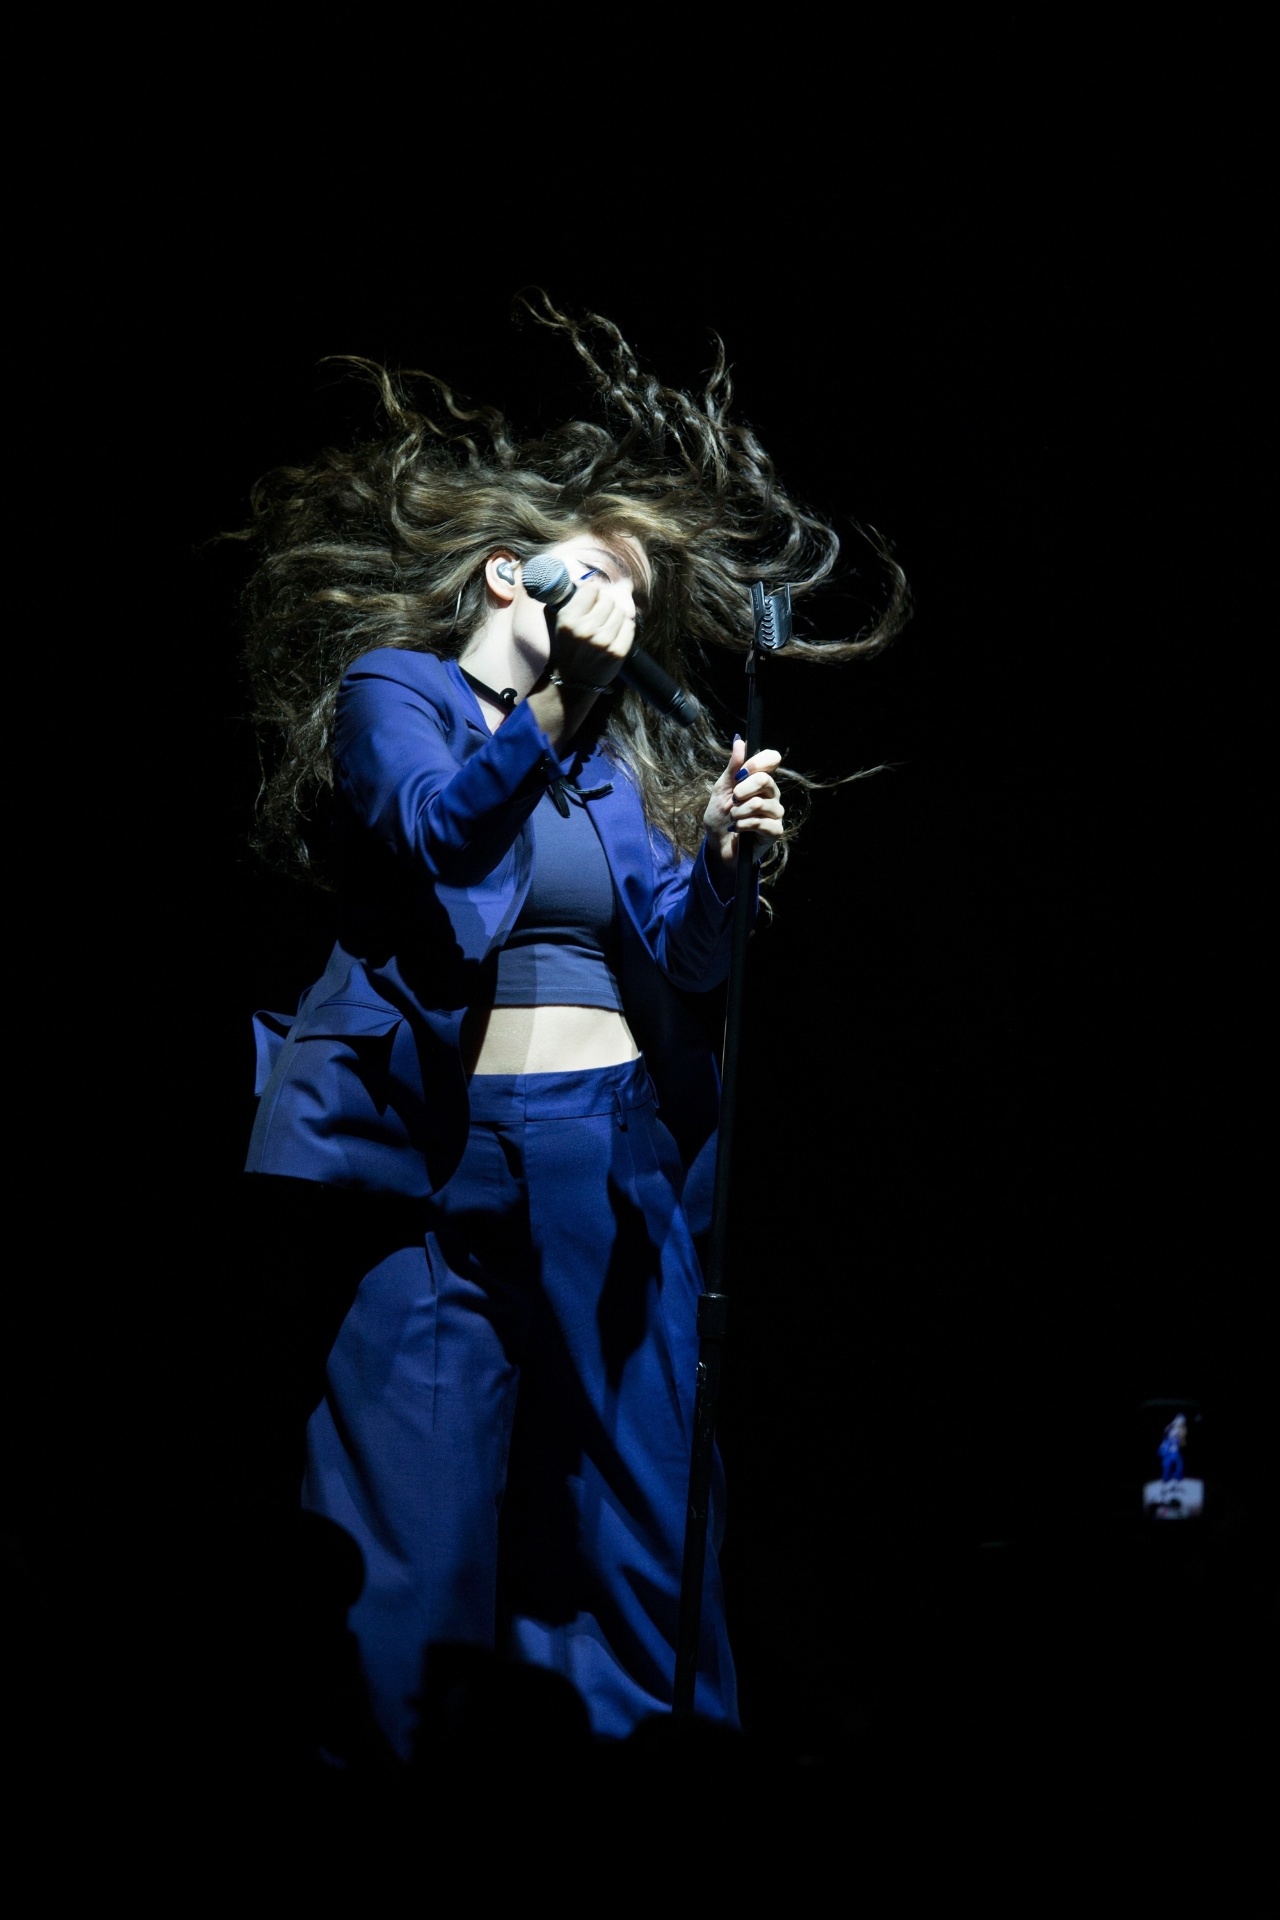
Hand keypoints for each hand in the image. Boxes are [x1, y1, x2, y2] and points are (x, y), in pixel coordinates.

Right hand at [544, 571, 636, 690]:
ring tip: (607, 625)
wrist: (573, 682)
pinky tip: (615, 633)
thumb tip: (584, 576)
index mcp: (569, 620)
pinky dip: (625, 627)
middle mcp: (586, 630)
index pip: (591, 589)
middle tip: (600, 614)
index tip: (591, 598)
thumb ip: (566, 598)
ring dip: (616, 616)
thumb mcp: (558, 622)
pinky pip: (630, 627)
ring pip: (621, 612)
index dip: (592, 592)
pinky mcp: (618, 652)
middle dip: (605, 604)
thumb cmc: (566, 647)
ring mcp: (604, 642)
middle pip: (608, 600)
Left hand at [703, 738, 784, 869]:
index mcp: (761, 780)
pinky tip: (738, 830)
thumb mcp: (721, 789)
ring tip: (733, 818)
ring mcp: (775, 812)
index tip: (742, 772)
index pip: (773, 758)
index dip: (759, 761)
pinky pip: (759, 822)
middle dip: (742, 790)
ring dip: (738, 812)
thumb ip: (733, 768)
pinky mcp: (775, 831)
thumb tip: (740, 741)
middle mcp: (772, 793)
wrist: (718, 845)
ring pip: (759, 803)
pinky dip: (743, 826)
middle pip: (765, 780)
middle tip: (732, 800)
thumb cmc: (720, 817)